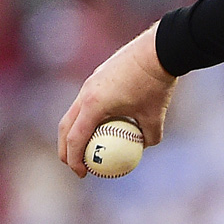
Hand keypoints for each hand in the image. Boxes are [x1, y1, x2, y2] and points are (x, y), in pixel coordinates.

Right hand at [57, 22, 177, 176]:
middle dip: (65, 149)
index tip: (83, 174)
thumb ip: (150, 136)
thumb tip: (143, 148)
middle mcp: (86, 92)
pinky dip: (87, 115)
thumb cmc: (157, 83)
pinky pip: (87, 100)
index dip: (74, 160)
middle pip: (65, 126)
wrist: (158, 49)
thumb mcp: (156, 115)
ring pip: (74, 111)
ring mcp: (90, 82)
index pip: (75, 139)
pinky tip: (104, 122)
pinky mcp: (98, 74)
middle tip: (75, 165)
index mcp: (94, 105)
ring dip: (75, 130)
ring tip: (87, 146)